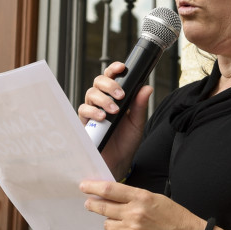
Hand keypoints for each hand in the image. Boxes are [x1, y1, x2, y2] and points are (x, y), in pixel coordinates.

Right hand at [78, 62, 152, 179]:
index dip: (114, 69)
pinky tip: (102, 117)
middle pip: (98, 81)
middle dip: (109, 84)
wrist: (118, 162)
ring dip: (103, 99)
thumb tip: (147, 88)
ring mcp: (93, 111)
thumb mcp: (137, 122)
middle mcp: (102, 101)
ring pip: (91, 94)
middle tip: (121, 95)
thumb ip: (140, 105)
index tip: (122, 67)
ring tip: (114, 110)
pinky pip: (83, 110)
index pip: (112, 78)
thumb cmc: (126, 142)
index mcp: (116, 98)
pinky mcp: (85, 122)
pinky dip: (92, 111)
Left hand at [80, 180, 205, 229]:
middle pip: (103, 207)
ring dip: (112, 222)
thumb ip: (135, 197)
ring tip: (125, 223)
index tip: (84, 186)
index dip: (94, 187)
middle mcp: (134, 214)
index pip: (110, 190)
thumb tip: (113, 196)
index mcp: (142, 198)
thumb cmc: (175, 218)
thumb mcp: (156, 199)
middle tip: (88, 203)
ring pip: (107, 225)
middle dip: (93, 204)